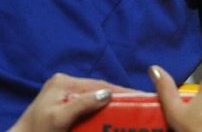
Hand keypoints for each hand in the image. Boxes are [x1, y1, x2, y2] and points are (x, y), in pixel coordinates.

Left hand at [9, 73, 129, 131]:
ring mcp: (63, 94)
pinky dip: (99, 111)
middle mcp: (63, 83)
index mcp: (63, 82)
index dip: (121, 91)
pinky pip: (87, 106)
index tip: (142, 97)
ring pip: (94, 98)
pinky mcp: (63, 106)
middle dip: (117, 98)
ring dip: (110, 106)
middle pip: (98, 90)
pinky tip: (110, 116)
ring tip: (129, 112)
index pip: (99, 85)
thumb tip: (107, 94)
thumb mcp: (59, 118)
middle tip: (139, 107)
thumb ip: (82, 104)